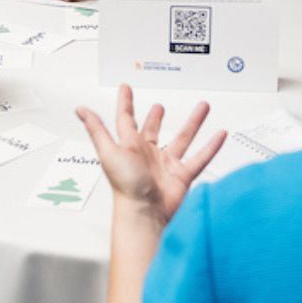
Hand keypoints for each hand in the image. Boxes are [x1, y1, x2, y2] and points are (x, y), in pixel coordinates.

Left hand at [76, 85, 225, 223]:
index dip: (126, 104)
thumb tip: (81, 110)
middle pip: (154, 130)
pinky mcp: (182, 176)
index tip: (126, 89)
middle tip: (160, 106)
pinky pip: (200, 157)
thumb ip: (97, 129)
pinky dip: (211, 146)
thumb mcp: (108, 152)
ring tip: (202, 107)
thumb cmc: (125, 186)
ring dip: (193, 123)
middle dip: (156, 118)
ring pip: (183, 138)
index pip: (126, 120)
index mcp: (130, 146)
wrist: (145, 212)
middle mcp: (148, 155)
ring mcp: (166, 165)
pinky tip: (220, 134)